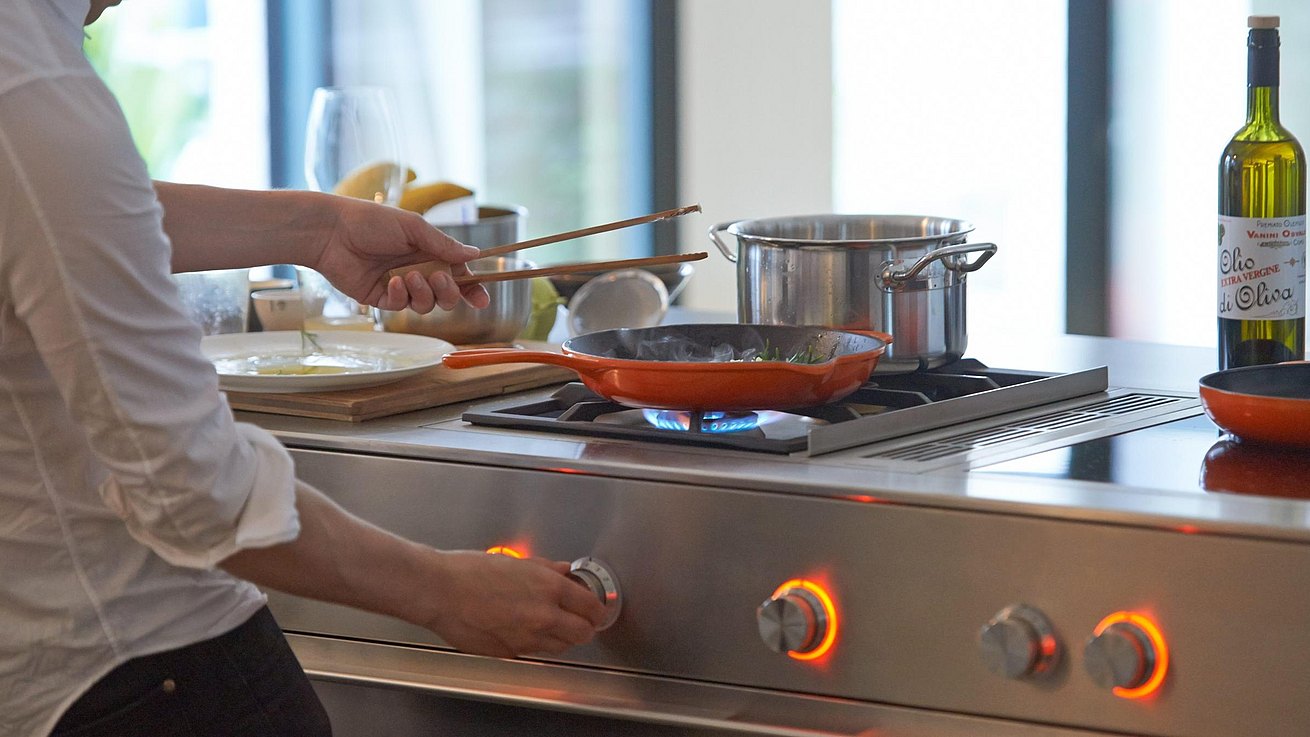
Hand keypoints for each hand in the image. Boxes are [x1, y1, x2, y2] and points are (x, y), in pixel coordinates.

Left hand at [309, 193, 490, 312]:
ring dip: (424, 294)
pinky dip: (401, 297)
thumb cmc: (370, 221)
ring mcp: (400, 286)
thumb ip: (444, 244)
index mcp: (429, 251)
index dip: (472, 289)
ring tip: (409, 277)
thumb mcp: (413, 227)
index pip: (458, 274)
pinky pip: (401, 307)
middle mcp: (418, 270)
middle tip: (439, 280)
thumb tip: (474, 254)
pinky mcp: (381, 297)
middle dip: (449, 292)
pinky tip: (392, 282)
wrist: (331, 232)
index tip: (482, 300)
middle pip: (446, 295)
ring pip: (426, 305)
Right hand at [420, 551, 606, 657]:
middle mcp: (543, 616)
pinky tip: (524, 629)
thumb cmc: (469, 572)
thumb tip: (564, 571)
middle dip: (584, 626)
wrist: (439, 591)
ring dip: (563, 637)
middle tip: (579, 619)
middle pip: (583, 633)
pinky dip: (537, 643)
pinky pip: (535, 651)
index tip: (595, 608)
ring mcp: (527, 638)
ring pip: (561, 646)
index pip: (591, 606)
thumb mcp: (515, 561)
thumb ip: (546, 568)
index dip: (596, 609)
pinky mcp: (510, 653)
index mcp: (548, 587)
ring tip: (552, 624)